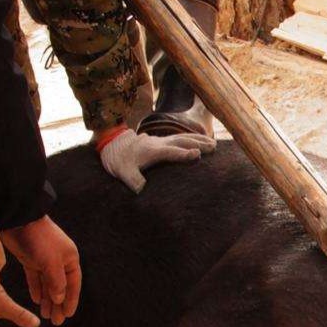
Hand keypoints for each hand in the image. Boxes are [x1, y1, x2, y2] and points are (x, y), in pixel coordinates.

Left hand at [0, 216, 81, 324]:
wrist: (18, 219)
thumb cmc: (39, 238)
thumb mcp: (51, 262)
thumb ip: (56, 282)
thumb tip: (60, 298)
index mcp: (69, 258)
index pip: (73, 285)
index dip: (71, 301)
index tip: (68, 316)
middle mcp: (59, 260)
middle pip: (61, 286)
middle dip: (58, 304)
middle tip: (56, 321)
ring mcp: (44, 259)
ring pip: (48, 284)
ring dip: (47, 299)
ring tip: (45, 315)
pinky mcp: (30, 258)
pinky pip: (36, 277)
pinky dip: (36, 288)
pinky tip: (36, 299)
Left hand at [96, 125, 213, 192]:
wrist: (112, 142)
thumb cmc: (118, 159)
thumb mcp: (122, 171)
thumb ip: (132, 180)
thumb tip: (141, 190)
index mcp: (152, 151)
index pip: (170, 152)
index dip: (183, 154)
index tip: (196, 154)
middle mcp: (159, 144)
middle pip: (182, 141)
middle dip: (198, 144)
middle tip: (214, 148)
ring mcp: (162, 140)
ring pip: (183, 137)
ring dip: (199, 139)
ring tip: (214, 144)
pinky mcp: (162, 141)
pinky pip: (181, 137)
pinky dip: (193, 138)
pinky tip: (202, 140)